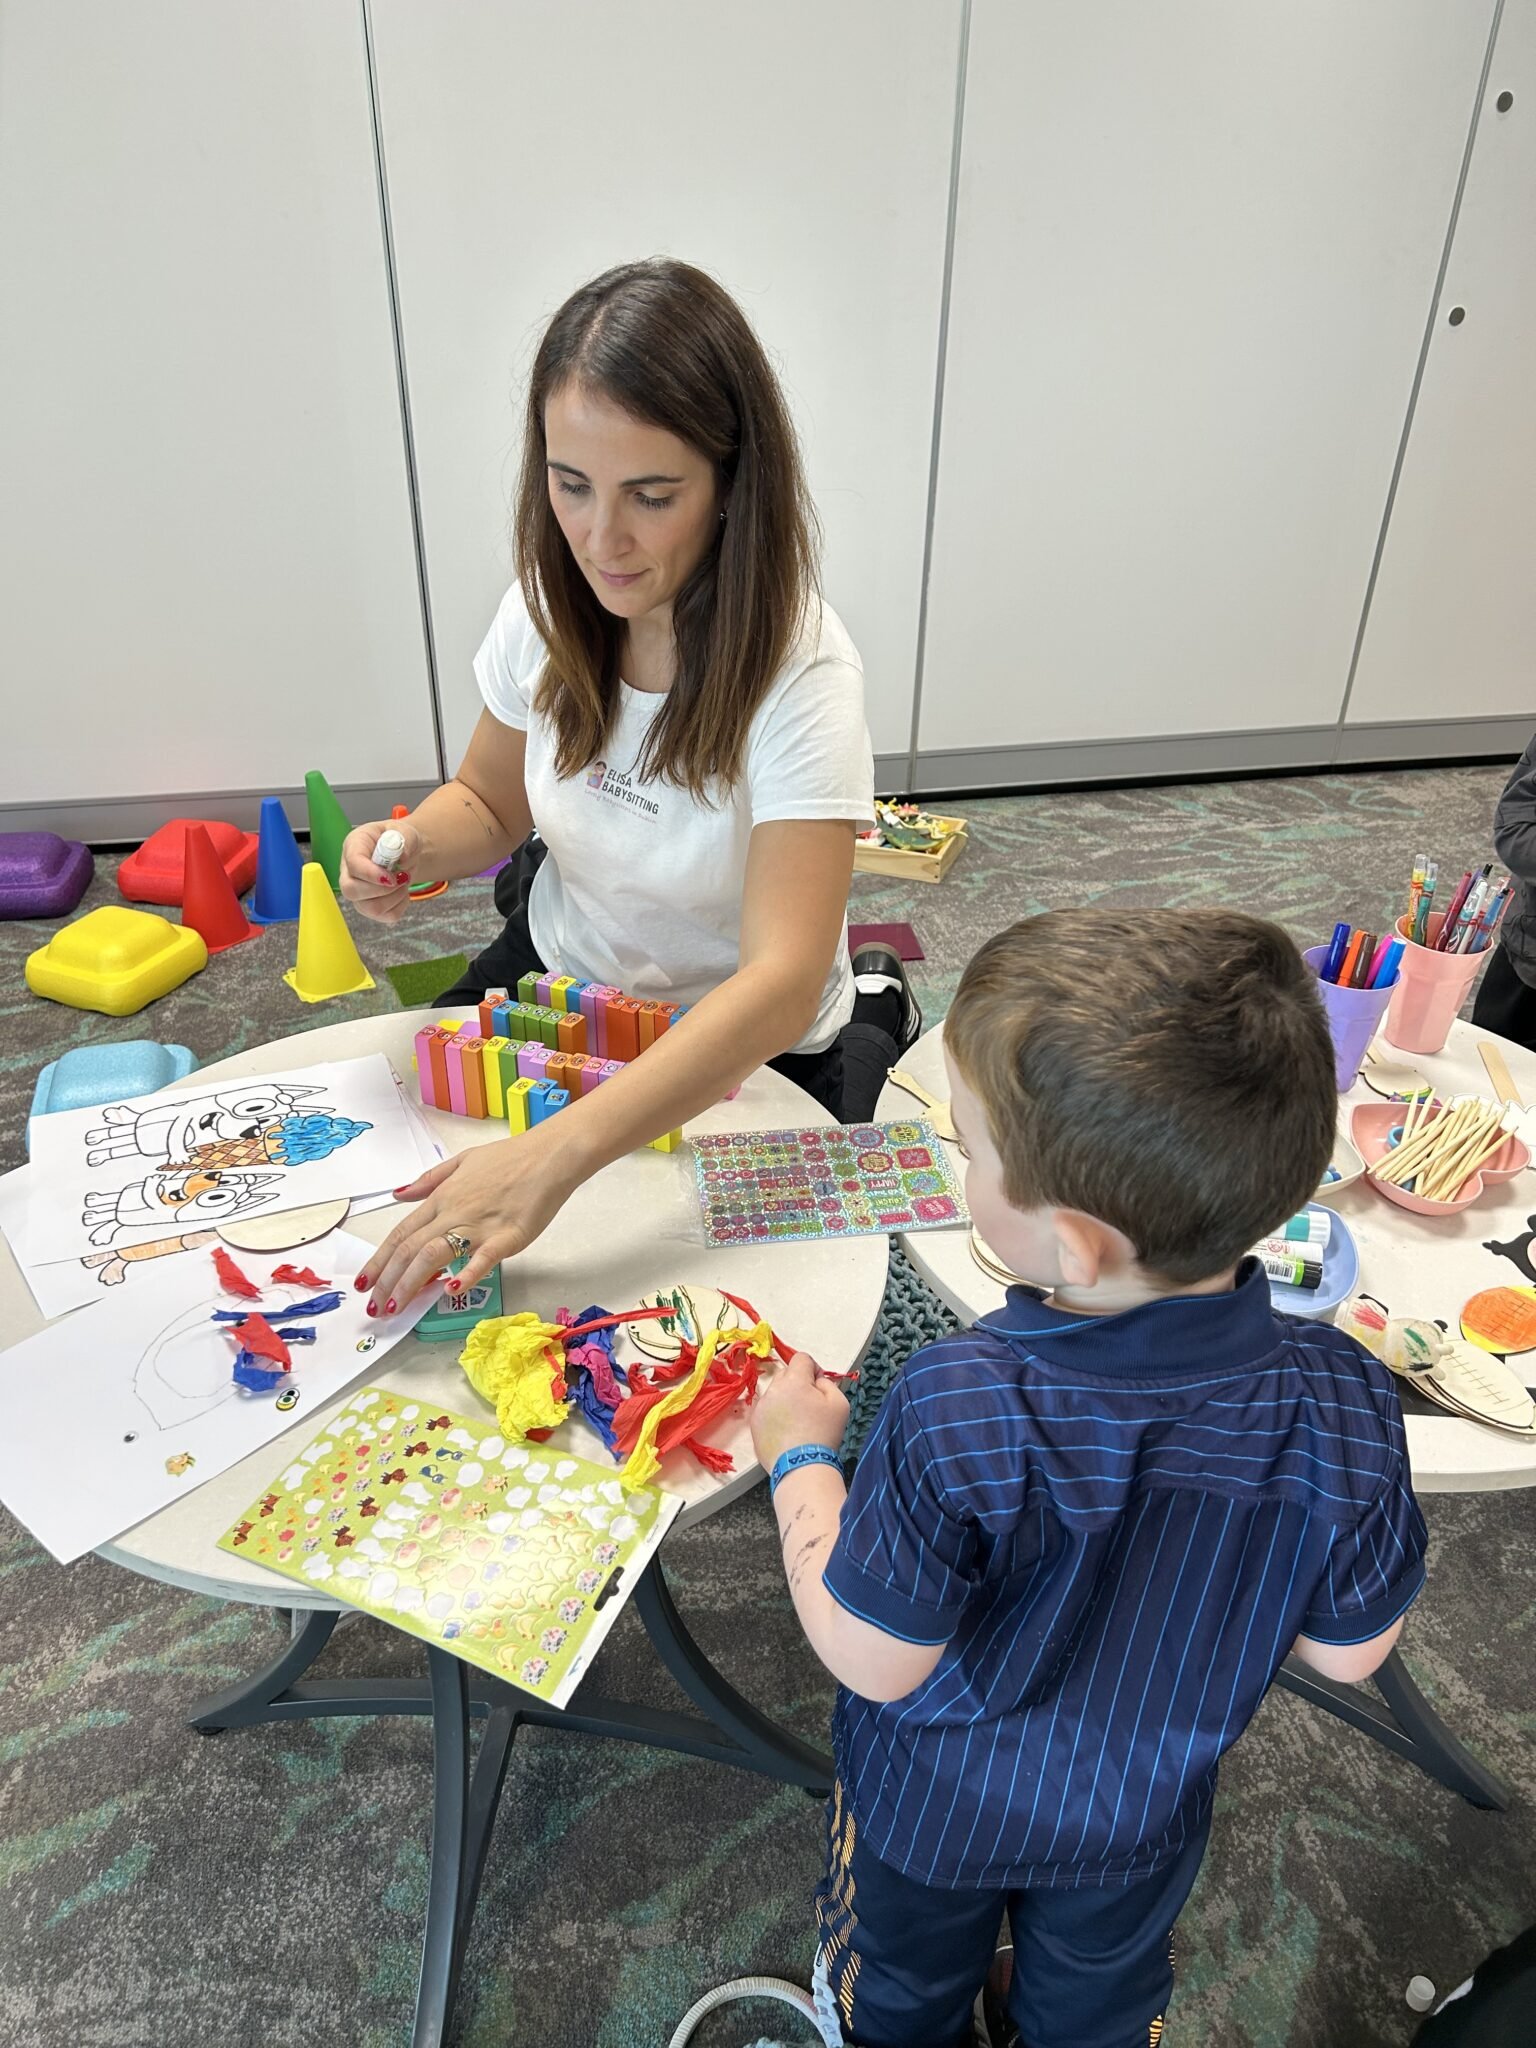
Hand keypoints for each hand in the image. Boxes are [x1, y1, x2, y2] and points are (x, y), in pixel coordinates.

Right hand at [340, 819, 422, 924]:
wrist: (402, 854)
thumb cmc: (398, 840)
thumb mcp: (405, 832)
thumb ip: (405, 840)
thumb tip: (403, 857)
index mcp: (354, 846)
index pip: (353, 864)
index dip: (371, 874)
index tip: (391, 877)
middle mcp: (349, 871)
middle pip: (351, 891)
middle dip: (383, 889)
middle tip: (401, 877)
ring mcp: (357, 892)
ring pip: (370, 908)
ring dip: (395, 897)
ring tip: (403, 881)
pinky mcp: (368, 907)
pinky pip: (386, 916)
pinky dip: (400, 906)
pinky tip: (401, 892)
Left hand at [357, 1126, 579, 1314]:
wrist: (548, 1156)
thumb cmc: (510, 1158)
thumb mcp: (461, 1161)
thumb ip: (429, 1180)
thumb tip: (399, 1194)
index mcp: (442, 1198)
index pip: (401, 1234)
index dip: (379, 1260)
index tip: (365, 1283)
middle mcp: (453, 1213)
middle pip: (410, 1250)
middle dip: (387, 1282)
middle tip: (374, 1309)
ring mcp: (478, 1226)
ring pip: (434, 1256)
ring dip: (411, 1284)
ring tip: (396, 1307)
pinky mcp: (506, 1237)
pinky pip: (482, 1258)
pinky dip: (465, 1275)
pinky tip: (451, 1291)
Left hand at [749, 1351, 849, 1468]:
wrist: (802, 1466)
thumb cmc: (823, 1434)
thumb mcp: (839, 1403)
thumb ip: (827, 1382)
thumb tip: (816, 1379)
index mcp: (793, 1381)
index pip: (801, 1358)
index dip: (812, 1369)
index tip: (818, 1386)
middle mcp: (773, 1390)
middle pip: (786, 1374)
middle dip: (798, 1384)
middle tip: (809, 1407)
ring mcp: (760, 1408)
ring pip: (775, 1394)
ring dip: (785, 1400)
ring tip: (797, 1424)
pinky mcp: (754, 1425)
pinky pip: (766, 1412)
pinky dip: (775, 1417)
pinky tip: (787, 1433)